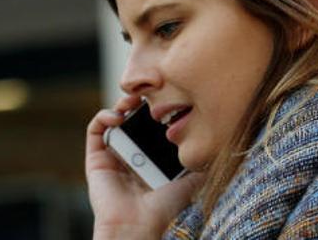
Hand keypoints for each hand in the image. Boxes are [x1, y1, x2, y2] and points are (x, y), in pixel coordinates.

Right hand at [85, 94, 204, 239]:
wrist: (139, 225)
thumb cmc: (164, 207)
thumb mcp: (192, 179)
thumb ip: (202, 161)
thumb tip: (222, 145)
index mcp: (153, 156)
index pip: (154, 124)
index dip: (160, 108)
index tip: (170, 95)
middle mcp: (133, 153)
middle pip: (134, 117)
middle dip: (141, 101)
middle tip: (151, 92)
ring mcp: (114, 154)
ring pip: (115, 119)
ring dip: (122, 103)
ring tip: (134, 99)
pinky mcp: (96, 158)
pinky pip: (95, 130)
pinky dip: (103, 116)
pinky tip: (118, 115)